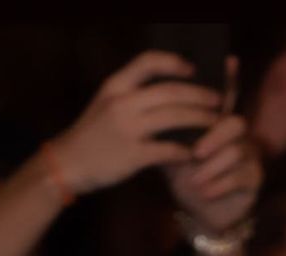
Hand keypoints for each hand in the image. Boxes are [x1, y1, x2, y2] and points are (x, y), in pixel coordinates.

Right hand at [52, 50, 223, 192]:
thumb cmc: (91, 136)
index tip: (193, 69)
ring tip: (215, 124)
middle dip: (199, 95)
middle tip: (218, 101)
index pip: (148, 62)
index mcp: (116, 86)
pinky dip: (184, 151)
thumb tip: (166, 90)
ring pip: (174, 117)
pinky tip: (195, 154)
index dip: (174, 62)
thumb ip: (131, 95)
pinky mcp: (132, 156)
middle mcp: (122, 103)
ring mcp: (127, 129)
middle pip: (170, 91)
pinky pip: (167, 150)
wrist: (67, 164)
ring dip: (199, 120)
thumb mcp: (105, 104)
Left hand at [164, 61, 262, 239]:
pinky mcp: (255, 179)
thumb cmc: (188, 181)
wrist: (201, 216)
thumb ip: (169, 133)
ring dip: (213, 167)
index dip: (231, 80)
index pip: (226, 98)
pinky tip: (204, 192)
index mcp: (218, 126)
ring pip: (237, 151)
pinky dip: (219, 184)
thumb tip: (153, 111)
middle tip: (195, 152)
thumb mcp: (174, 154)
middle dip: (214, 136)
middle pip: (236, 123)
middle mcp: (238, 137)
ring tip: (195, 181)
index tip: (230, 60)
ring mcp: (250, 157)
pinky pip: (241, 176)